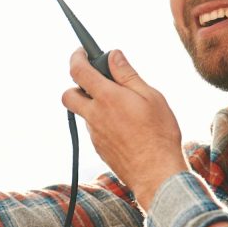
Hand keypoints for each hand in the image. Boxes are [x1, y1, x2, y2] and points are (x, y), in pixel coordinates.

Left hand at [62, 49, 188, 209]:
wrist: (156, 173)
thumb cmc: (159, 133)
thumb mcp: (150, 96)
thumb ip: (127, 75)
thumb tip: (113, 55)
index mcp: (106, 98)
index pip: (79, 70)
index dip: (77, 57)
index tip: (82, 52)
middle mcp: (94, 116)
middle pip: (68, 95)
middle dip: (77, 85)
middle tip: (96, 82)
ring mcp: (94, 135)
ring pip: (84, 114)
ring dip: (95, 106)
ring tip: (123, 107)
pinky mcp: (99, 149)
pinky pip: (95, 130)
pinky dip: (103, 122)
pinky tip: (126, 127)